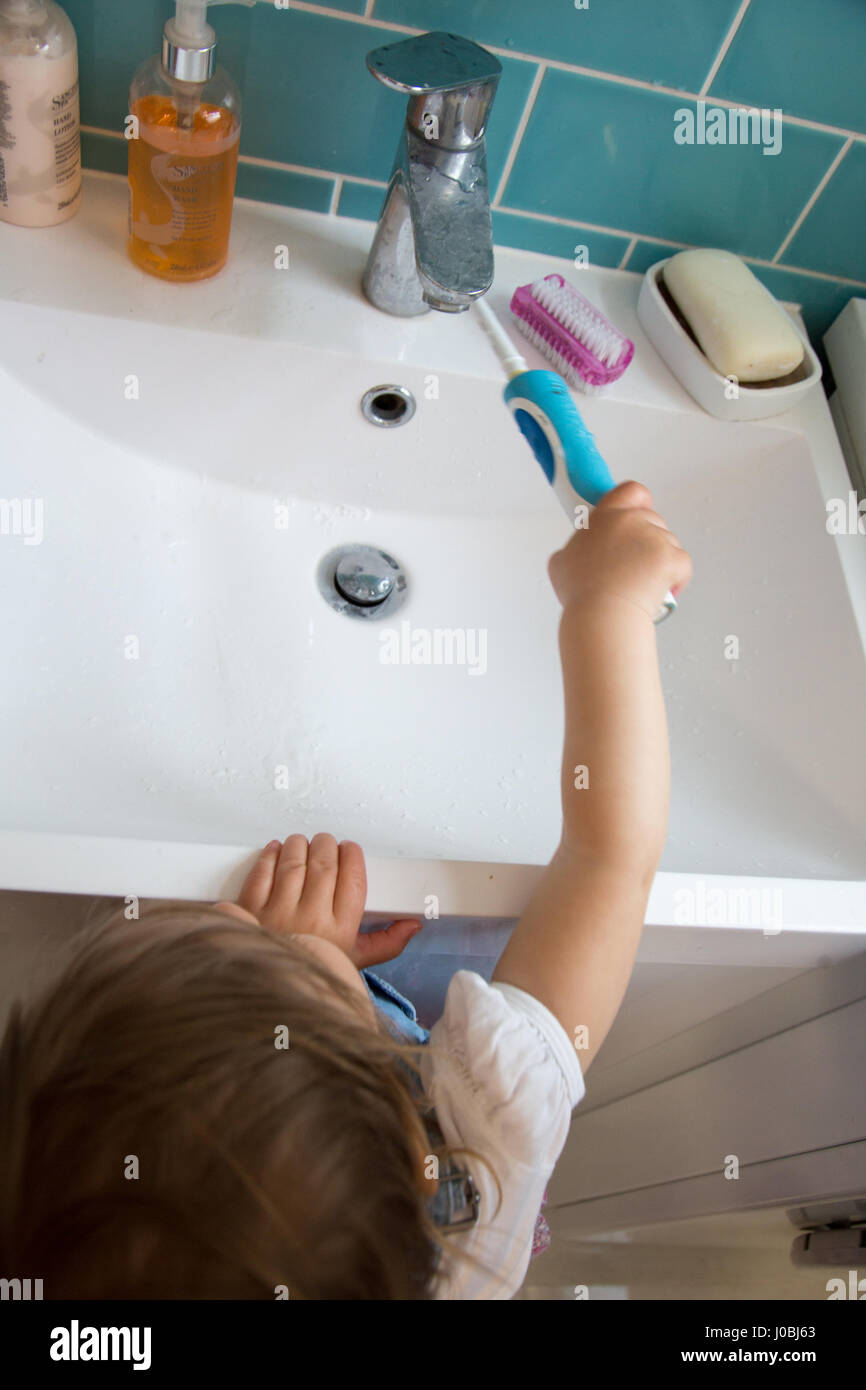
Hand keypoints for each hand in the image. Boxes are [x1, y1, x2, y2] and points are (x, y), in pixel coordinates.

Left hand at [231, 833, 422, 969]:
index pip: (353, 880)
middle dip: (327, 845)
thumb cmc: (311, 972)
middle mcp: (310, 920)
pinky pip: (262, 872)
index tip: (350, 850)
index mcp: (339, 932)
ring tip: (303, 844)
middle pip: (324, 864)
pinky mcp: (250, 910)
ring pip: (294, 862)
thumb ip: (386, 943)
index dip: (352, 856)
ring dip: (300, 845)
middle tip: (327, 843)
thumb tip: (412, 925)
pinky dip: (270, 855)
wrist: (267, 989)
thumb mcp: (352, 962)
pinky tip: (277, 850)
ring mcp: (277, 914)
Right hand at [548, 481, 691, 621]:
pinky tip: (661, 592)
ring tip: (643, 585)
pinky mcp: (673, 558)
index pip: (630, 491)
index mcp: (605, 517)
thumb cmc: (582, 594)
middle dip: (648, 542)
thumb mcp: (560, 564)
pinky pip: (682, 565)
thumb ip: (573, 549)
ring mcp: (655, 538)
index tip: (636, 511)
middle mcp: (632, 521)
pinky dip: (676, 579)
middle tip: (634, 566)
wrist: (604, 614)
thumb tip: (574, 555)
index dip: (638, 501)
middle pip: (652, 520)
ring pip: (668, 543)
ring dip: (660, 562)